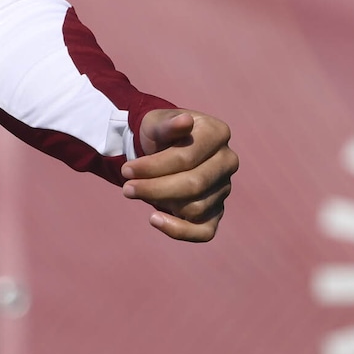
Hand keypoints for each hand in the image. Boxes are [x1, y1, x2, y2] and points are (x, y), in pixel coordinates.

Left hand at [120, 109, 235, 241]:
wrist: (160, 149)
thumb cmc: (159, 134)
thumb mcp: (156, 123)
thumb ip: (168, 124)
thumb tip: (185, 121)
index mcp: (217, 133)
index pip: (188, 157)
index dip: (154, 167)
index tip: (126, 170)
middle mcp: (227, 161)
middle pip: (194, 184)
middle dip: (155, 188)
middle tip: (127, 188)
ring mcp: (224, 188)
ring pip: (195, 207)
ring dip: (160, 203)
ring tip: (136, 192)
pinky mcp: (216, 212)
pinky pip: (204, 232)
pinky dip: (179, 231)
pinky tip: (154, 219)